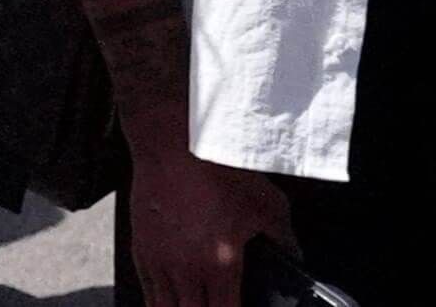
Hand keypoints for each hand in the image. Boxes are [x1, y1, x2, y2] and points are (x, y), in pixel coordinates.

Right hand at [123, 133, 294, 306]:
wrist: (173, 145)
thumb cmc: (216, 168)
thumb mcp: (266, 202)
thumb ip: (284, 235)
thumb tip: (294, 252)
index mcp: (221, 265)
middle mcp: (187, 270)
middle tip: (215, 306)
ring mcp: (160, 262)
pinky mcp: (141, 249)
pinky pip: (147, 290)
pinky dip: (158, 301)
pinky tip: (168, 301)